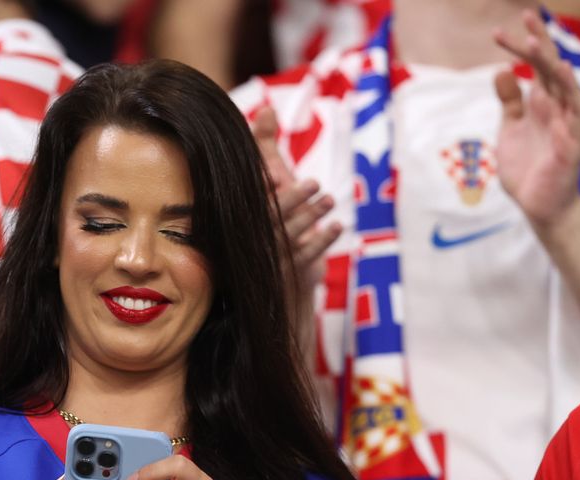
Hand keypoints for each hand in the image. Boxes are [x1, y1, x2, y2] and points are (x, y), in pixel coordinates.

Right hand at [252, 107, 340, 292]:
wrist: (279, 263)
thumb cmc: (274, 211)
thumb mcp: (268, 175)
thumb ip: (264, 143)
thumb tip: (269, 108)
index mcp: (241, 208)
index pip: (248, 198)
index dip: (261, 186)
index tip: (274, 174)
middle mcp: (250, 233)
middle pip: (268, 218)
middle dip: (291, 200)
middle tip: (313, 183)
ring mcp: (269, 255)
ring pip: (287, 238)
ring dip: (310, 217)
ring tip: (329, 199)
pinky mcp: (288, 272)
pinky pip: (304, 258)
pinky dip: (322, 242)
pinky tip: (338, 226)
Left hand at [493, 10, 579, 230]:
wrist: (538, 206)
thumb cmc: (528, 168)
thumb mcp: (510, 129)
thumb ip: (509, 101)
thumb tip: (502, 71)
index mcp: (542, 103)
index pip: (537, 66)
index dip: (524, 45)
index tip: (503, 27)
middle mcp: (556, 108)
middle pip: (551, 67)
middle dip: (538, 42)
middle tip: (525, 15)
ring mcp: (565, 124)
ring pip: (564, 87)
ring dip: (552, 64)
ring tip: (536, 43)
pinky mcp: (570, 144)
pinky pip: (573, 116)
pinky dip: (569, 95)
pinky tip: (563, 75)